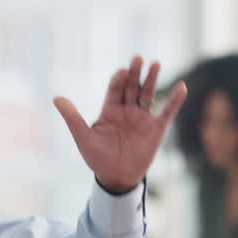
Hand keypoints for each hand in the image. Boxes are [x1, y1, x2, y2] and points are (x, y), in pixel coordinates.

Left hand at [53, 56, 187, 193]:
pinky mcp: (156, 129)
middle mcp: (127, 110)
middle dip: (135, 74)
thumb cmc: (98, 158)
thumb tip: (56, 98)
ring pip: (148, 94)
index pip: (115, 89)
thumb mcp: (83, 137)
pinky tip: (182, 87)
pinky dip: (175, 100)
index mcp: (110, 109)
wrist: (116, 178)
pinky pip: (167, 112)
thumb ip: (72, 117)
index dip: (118, 79)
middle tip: (137, 59)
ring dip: (152, 80)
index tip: (121, 71)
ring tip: (155, 64)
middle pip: (132, 87)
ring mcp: (143, 118)